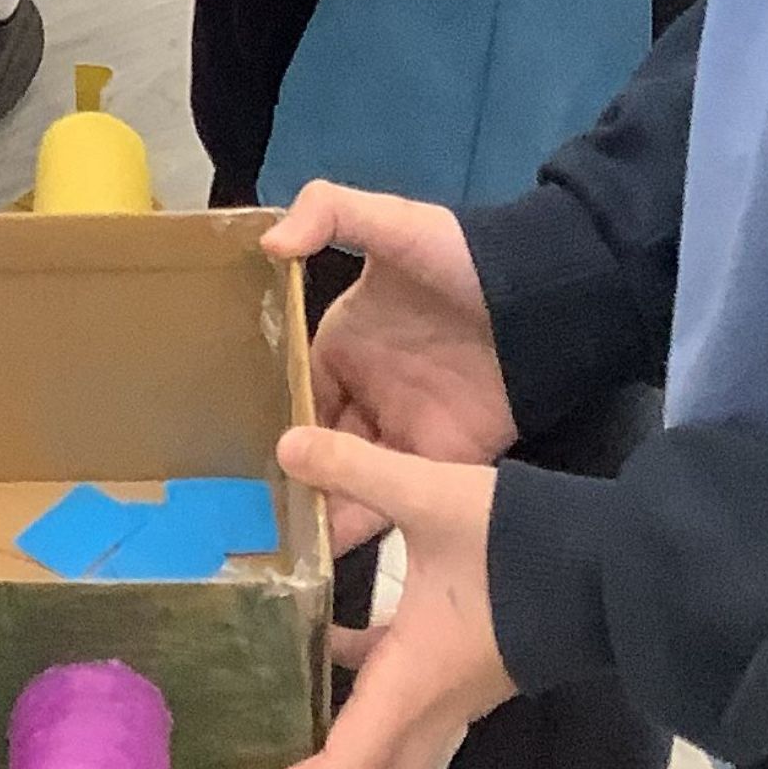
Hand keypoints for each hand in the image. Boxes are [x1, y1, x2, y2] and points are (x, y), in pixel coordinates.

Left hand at [214, 436, 512, 768]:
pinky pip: (400, 709)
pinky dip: (358, 699)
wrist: (604, 564)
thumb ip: (358, 467)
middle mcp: (430, 711)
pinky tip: (324, 645)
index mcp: (412, 687)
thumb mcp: (431, 495)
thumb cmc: (518, 543)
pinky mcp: (460, 673)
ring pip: (389, 763)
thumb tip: (286, 442)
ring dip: (337, 765)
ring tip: (275, 728)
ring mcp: (450, 698)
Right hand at [266, 182, 517, 543]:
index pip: (295, 391)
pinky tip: (328, 555)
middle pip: (317, 447)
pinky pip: (397, 501)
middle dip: (286, 480)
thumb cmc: (457, 258)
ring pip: (350, 482)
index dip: (266, 420)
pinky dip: (364, 526)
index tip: (229, 457)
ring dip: (318, 511)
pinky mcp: (442, 463)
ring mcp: (405, 433)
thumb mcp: (391, 221)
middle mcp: (367, 394)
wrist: (538, 300)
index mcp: (344, 344)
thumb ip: (328, 212)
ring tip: (273, 551)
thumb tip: (268, 243)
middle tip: (240, 521)